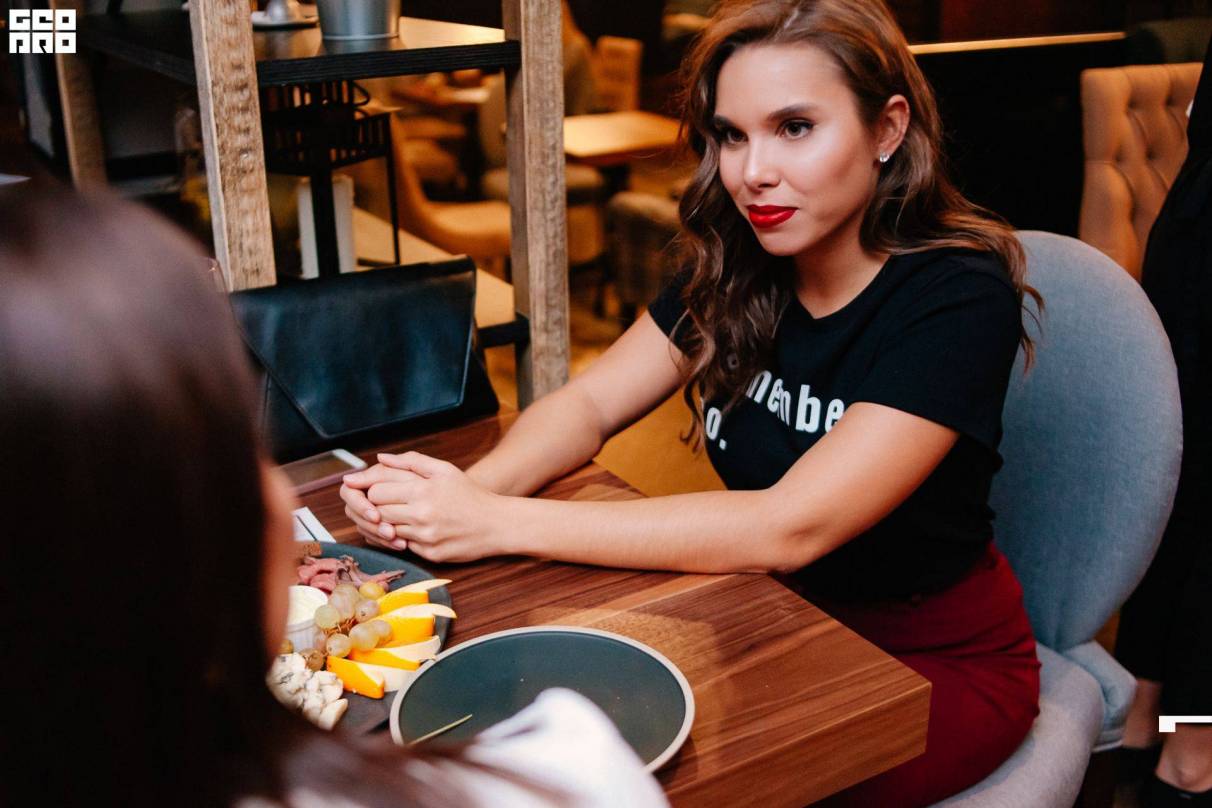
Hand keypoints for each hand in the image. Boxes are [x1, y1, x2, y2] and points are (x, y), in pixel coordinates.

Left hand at [340, 452, 507, 562]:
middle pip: (377, 512)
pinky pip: (403, 546)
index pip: (376, 491)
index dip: (372, 490)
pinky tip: (413, 530)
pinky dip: (403, 538)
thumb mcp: (444, 470)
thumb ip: (411, 461)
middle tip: (384, 503)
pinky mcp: (430, 554)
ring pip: (387, 531)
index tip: (377, 490)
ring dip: (388, 524)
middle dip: (375, 508)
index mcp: (423, 489)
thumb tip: (380, 458)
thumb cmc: (470, 494)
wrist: (497, 524)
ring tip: (401, 515)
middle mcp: (421, 514)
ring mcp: (425, 536)